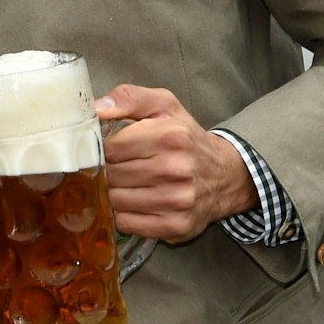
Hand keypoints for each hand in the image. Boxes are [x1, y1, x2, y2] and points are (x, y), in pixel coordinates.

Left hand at [95, 84, 253, 243]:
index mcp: (171, 136)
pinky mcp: (175, 226)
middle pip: (112, 175)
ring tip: (131, 184)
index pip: (110, 149)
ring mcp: (177, 201)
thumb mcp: (164, 106)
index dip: (106, 149)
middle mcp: (176, 169)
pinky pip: (127, 223)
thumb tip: (97, 107)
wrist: (226, 176)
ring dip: (116, 193)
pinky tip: (138, 202)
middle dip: (111, 171)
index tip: (116, 150)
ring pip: (115, 200)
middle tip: (124, 167)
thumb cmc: (186, 139)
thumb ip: (129, 97)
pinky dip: (125, 214)